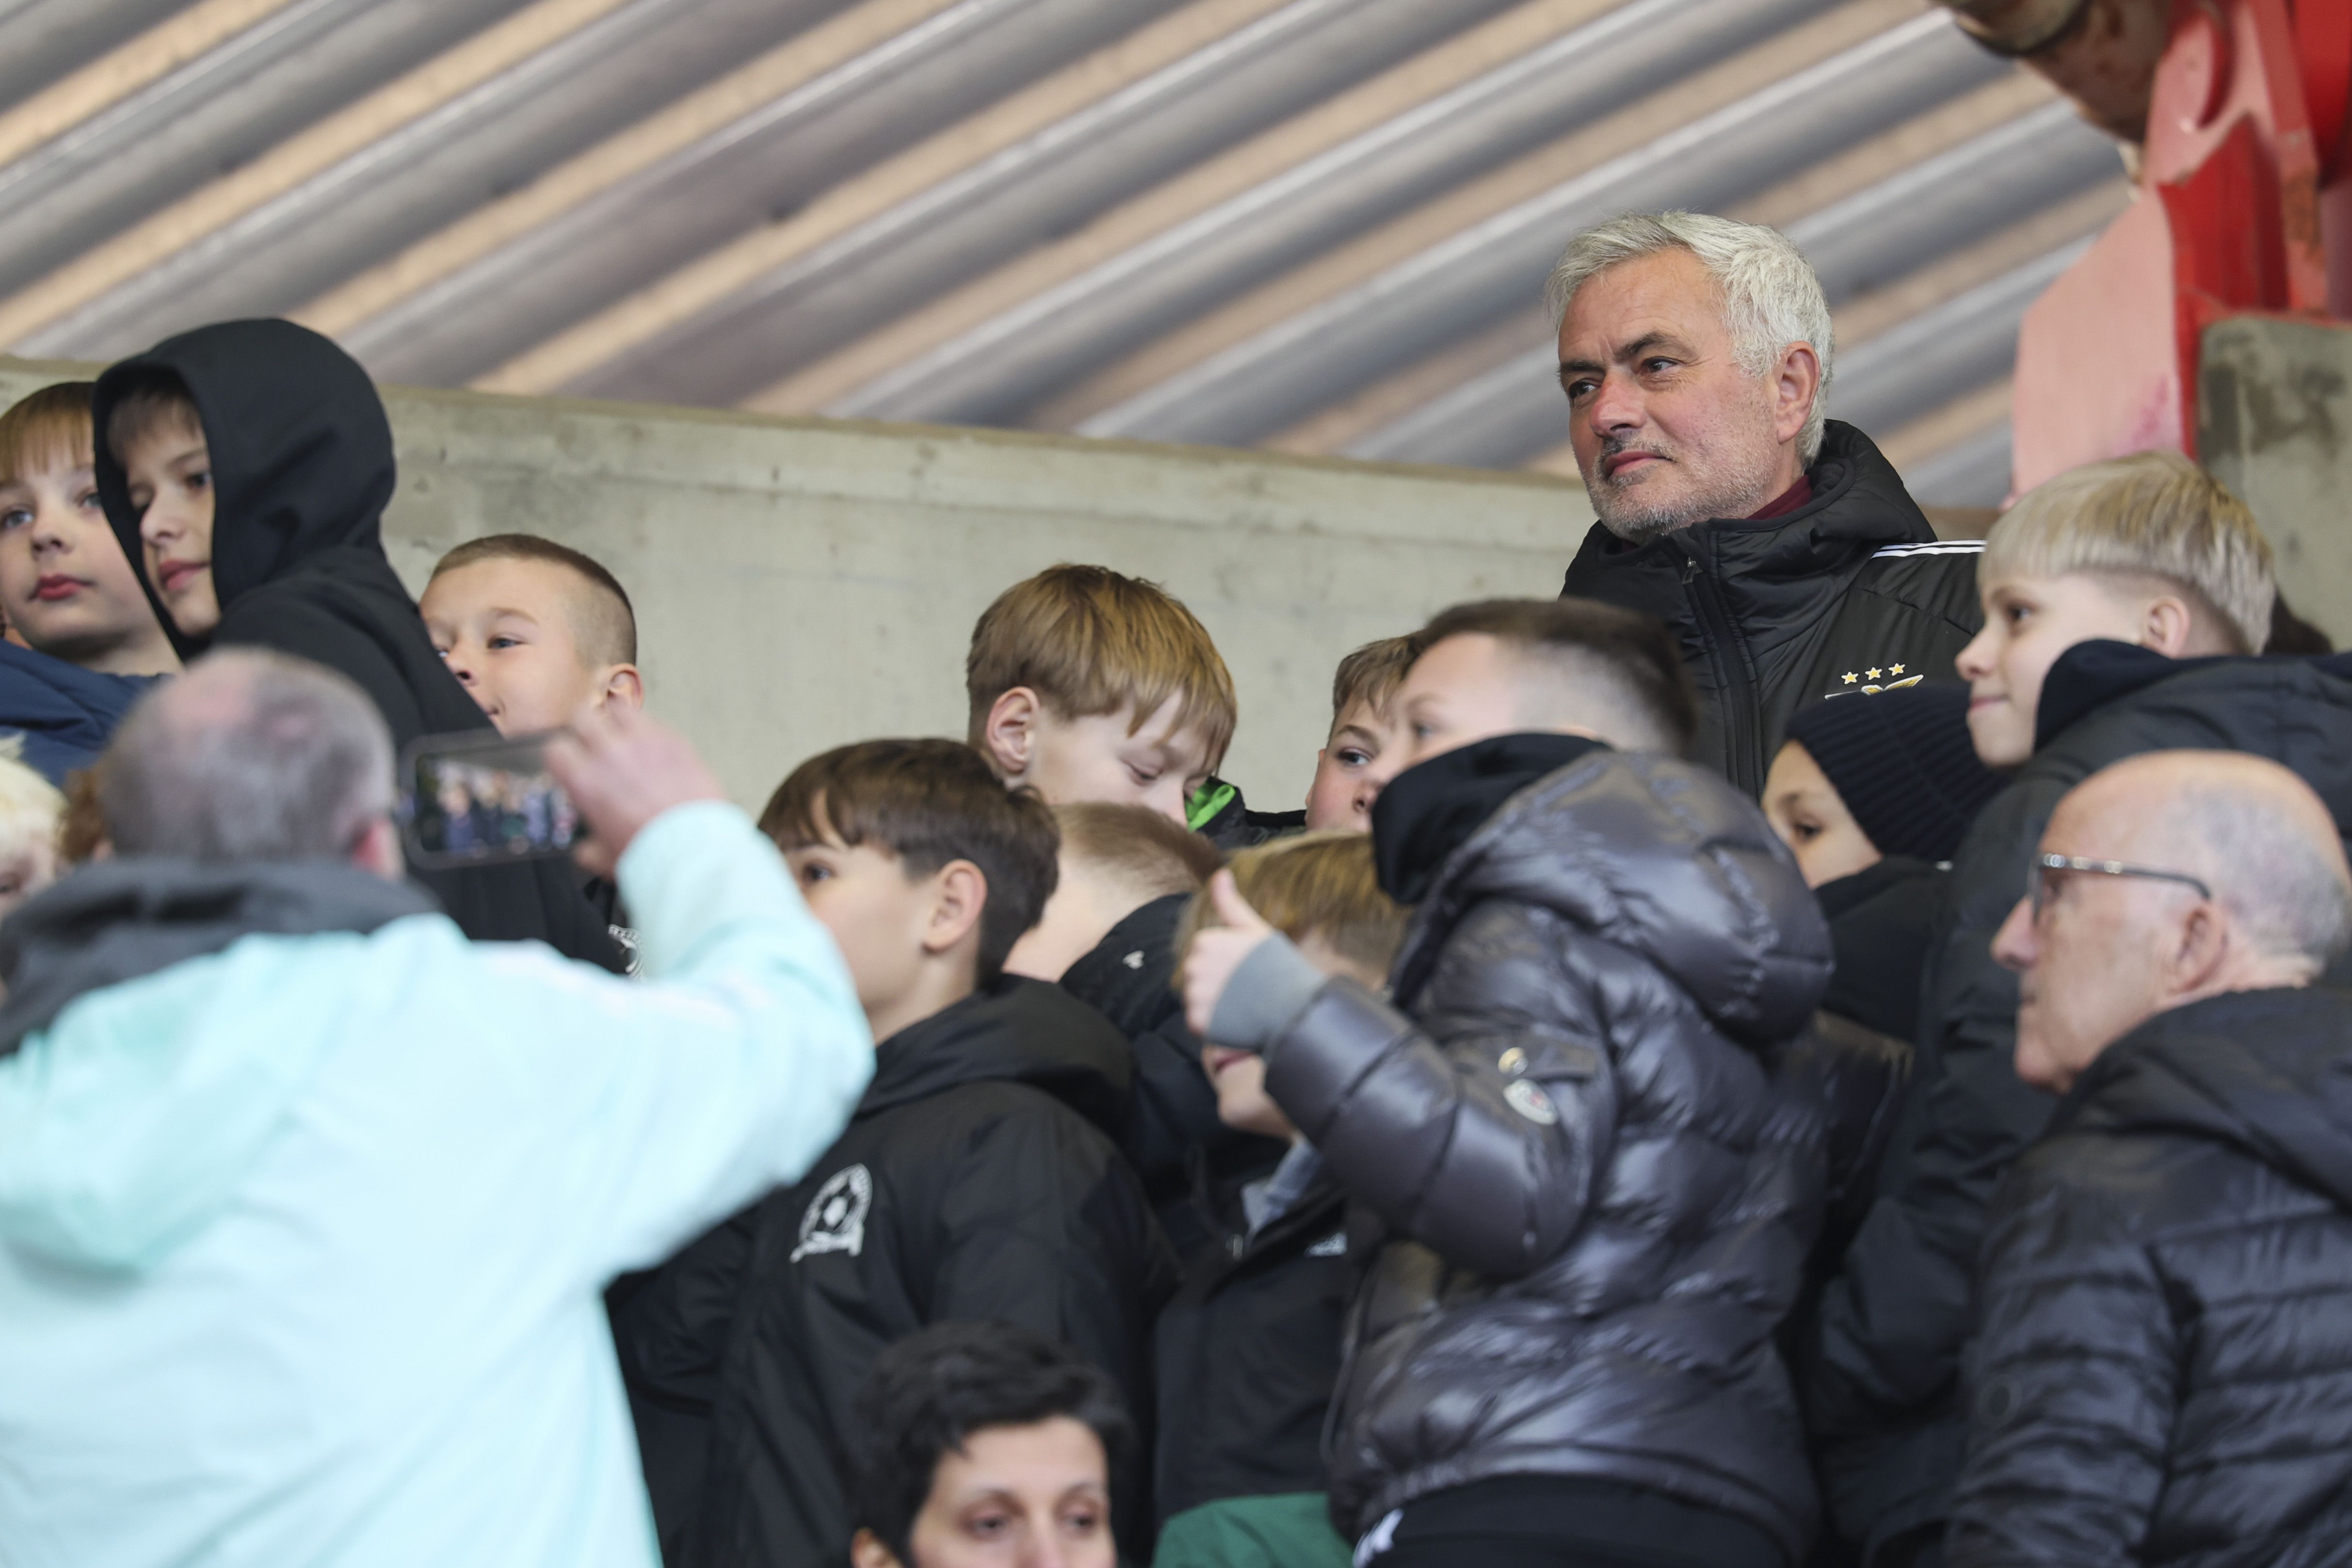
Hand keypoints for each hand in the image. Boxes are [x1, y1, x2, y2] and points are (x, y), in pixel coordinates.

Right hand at [544, 703, 724, 878]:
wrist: (695, 849)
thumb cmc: (652, 856)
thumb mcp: (607, 859)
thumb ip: (589, 849)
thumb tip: (585, 850)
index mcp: (585, 781)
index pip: (555, 748)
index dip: (562, 756)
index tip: (570, 762)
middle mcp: (608, 754)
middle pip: (582, 716)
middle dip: (584, 728)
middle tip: (593, 742)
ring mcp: (642, 741)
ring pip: (617, 708)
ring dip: (615, 720)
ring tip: (622, 734)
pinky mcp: (673, 739)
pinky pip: (652, 719)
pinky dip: (647, 727)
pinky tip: (652, 744)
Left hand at [1180, 870, 1277, 1038]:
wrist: (1291, 1005)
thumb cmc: (1276, 965)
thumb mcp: (1253, 929)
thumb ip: (1230, 904)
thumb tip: (1220, 873)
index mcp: (1203, 942)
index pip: (1202, 954)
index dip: (1224, 964)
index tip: (1244, 971)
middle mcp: (1192, 967)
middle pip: (1196, 977)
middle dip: (1215, 984)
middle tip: (1244, 991)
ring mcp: (1194, 995)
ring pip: (1197, 1000)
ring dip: (1214, 1005)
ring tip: (1240, 1007)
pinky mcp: (1198, 1022)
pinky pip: (1199, 1023)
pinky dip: (1213, 1025)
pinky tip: (1234, 1021)